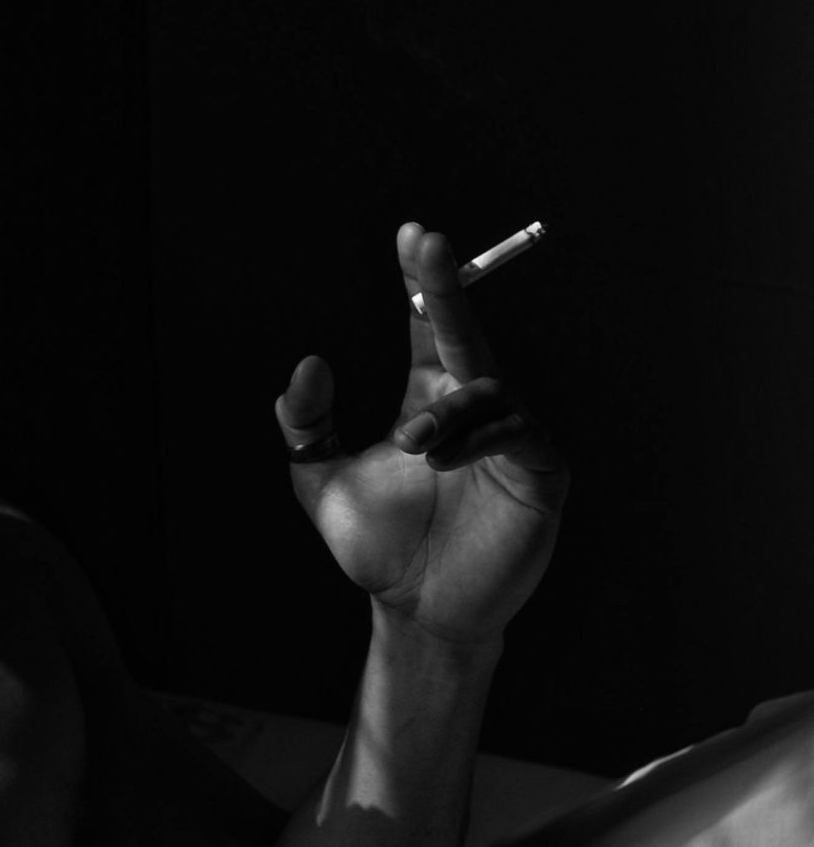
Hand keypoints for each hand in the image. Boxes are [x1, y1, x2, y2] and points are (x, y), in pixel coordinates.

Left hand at [275, 223, 567, 647]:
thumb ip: (305, 426)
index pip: (426, 325)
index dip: (421, 281)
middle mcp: (474, 406)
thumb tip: (307, 364)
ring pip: (487, 391)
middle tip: (429, 243)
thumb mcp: (321, 483)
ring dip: (447, 410)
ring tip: (411, 444)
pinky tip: (443, 460)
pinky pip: (519, 436)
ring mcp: (513, 438)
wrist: (418, 612)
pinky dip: (479, 440)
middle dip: (447, 287)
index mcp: (429, 397)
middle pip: (464, 332)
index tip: (411, 233)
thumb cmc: (380, 547)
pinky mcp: (542, 473)